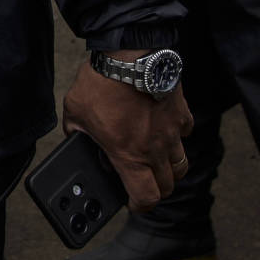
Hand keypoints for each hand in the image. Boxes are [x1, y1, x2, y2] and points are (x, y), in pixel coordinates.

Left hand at [62, 58, 192, 212]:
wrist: (128, 54)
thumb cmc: (100, 83)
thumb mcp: (74, 112)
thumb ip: (76, 132)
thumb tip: (75, 139)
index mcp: (129, 155)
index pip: (146, 197)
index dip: (140, 205)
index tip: (132, 202)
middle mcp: (155, 149)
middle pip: (168, 186)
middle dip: (156, 189)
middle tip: (143, 181)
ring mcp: (172, 132)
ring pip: (181, 164)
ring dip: (169, 168)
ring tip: (154, 159)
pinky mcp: (181, 113)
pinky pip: (185, 133)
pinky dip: (177, 136)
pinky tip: (161, 127)